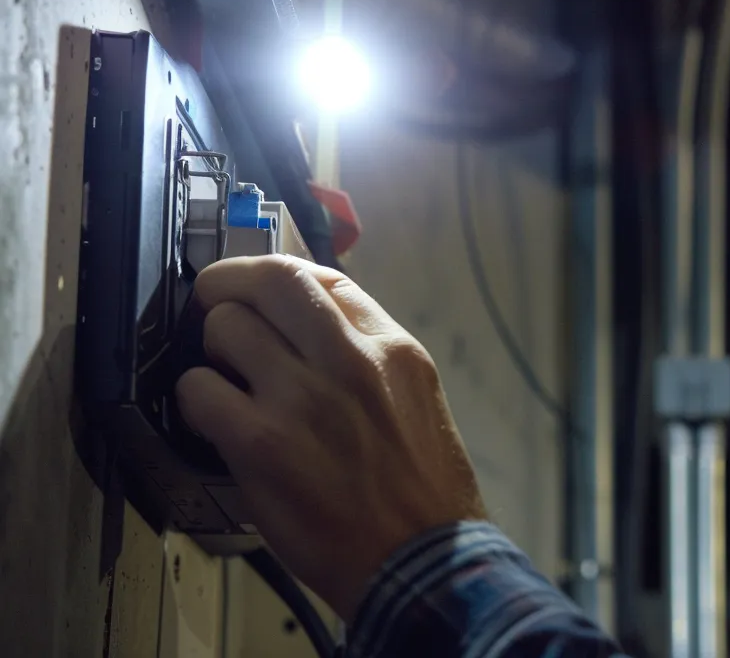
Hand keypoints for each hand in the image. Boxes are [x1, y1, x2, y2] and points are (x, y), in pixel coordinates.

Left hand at [175, 255, 485, 618]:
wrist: (418, 561)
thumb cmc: (424, 492)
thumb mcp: (418, 403)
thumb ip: (372, 361)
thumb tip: (315, 330)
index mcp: (395, 350)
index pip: (325, 277)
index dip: (278, 276)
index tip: (261, 291)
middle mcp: (351, 360)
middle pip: (272, 279)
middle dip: (228, 283)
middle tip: (213, 302)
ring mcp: (303, 398)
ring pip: (225, 326)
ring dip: (212, 350)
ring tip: (225, 379)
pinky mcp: (261, 442)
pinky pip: (197, 389)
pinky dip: (196, 399)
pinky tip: (215, 420)